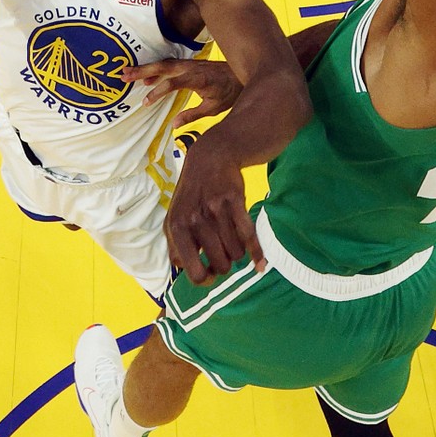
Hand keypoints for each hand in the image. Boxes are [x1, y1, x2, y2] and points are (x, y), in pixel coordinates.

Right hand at [123, 58, 243, 127]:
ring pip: (164, 63)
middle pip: (163, 66)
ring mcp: (190, 63)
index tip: (145, 102)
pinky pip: (169, 64)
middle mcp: (192, 67)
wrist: (243, 73)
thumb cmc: (231, 92)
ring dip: (145, 68)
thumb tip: (173, 125)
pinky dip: (156, 68)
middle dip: (142, 70)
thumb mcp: (214, 108)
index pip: (173, 83)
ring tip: (126, 73)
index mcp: (198, 78)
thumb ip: (193, 115)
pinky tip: (146, 77)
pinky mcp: (190, 64)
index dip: (158, 92)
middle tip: (123, 76)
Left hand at [165, 146, 264, 285]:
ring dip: (238, 253)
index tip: (212, 275)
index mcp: (177, 228)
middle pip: (220, 265)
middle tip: (224, 256)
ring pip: (236, 253)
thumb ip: (176, 246)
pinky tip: (260, 262)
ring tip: (232, 243)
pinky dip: (257, 253)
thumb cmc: (192, 194)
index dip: (205, 279)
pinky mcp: (235, 201)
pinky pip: (249, 236)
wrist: (210, 157)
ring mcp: (216, 210)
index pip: (193, 271)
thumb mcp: (174, 217)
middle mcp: (195, 221)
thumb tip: (186, 273)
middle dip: (225, 265)